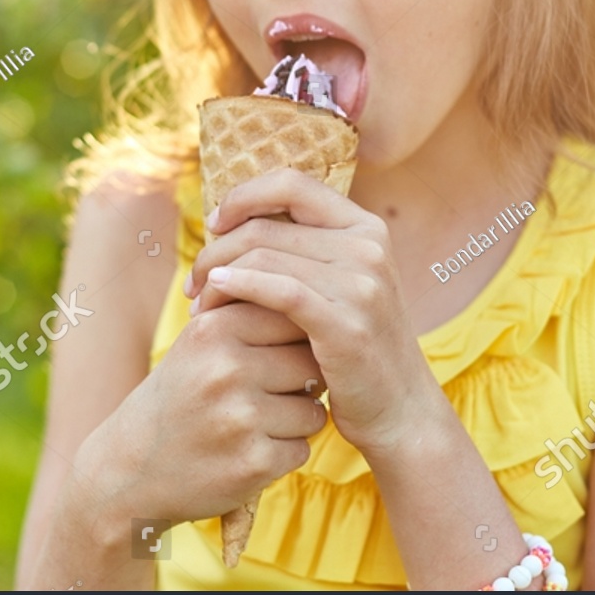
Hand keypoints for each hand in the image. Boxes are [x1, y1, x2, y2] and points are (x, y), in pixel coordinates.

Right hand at [92, 299, 328, 526]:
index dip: (296, 340)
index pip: (293, 318)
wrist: (128, 470)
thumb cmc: (178, 397)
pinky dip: (281, 455)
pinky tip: (245, 453)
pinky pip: (300, 450)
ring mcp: (241, 418)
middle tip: (265, 397)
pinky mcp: (253, 463)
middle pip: (311, 364)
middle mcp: (227, 369)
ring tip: (251, 426)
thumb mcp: (200, 343)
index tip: (276, 356)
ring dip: (294, 423)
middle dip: (301, 383)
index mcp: (214, 329)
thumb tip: (318, 303)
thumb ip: (251, 315)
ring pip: (313, 411)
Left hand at [186, 168, 441, 456]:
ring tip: (199, 302)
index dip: (244, 196)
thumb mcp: (342, 287)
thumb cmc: (356, 350)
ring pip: (263, 256)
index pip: (291, 184)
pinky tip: (214, 296)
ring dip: (218, 275)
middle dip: (217, 249)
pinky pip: (278, 289)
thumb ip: (305, 252)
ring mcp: (362, 283)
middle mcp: (368, 246)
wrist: (401, 411)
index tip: (215, 224)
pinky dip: (237, 287)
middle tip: (194, 281)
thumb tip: (233, 224)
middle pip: (266, 225)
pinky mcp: (347, 322)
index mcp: (366, 227)